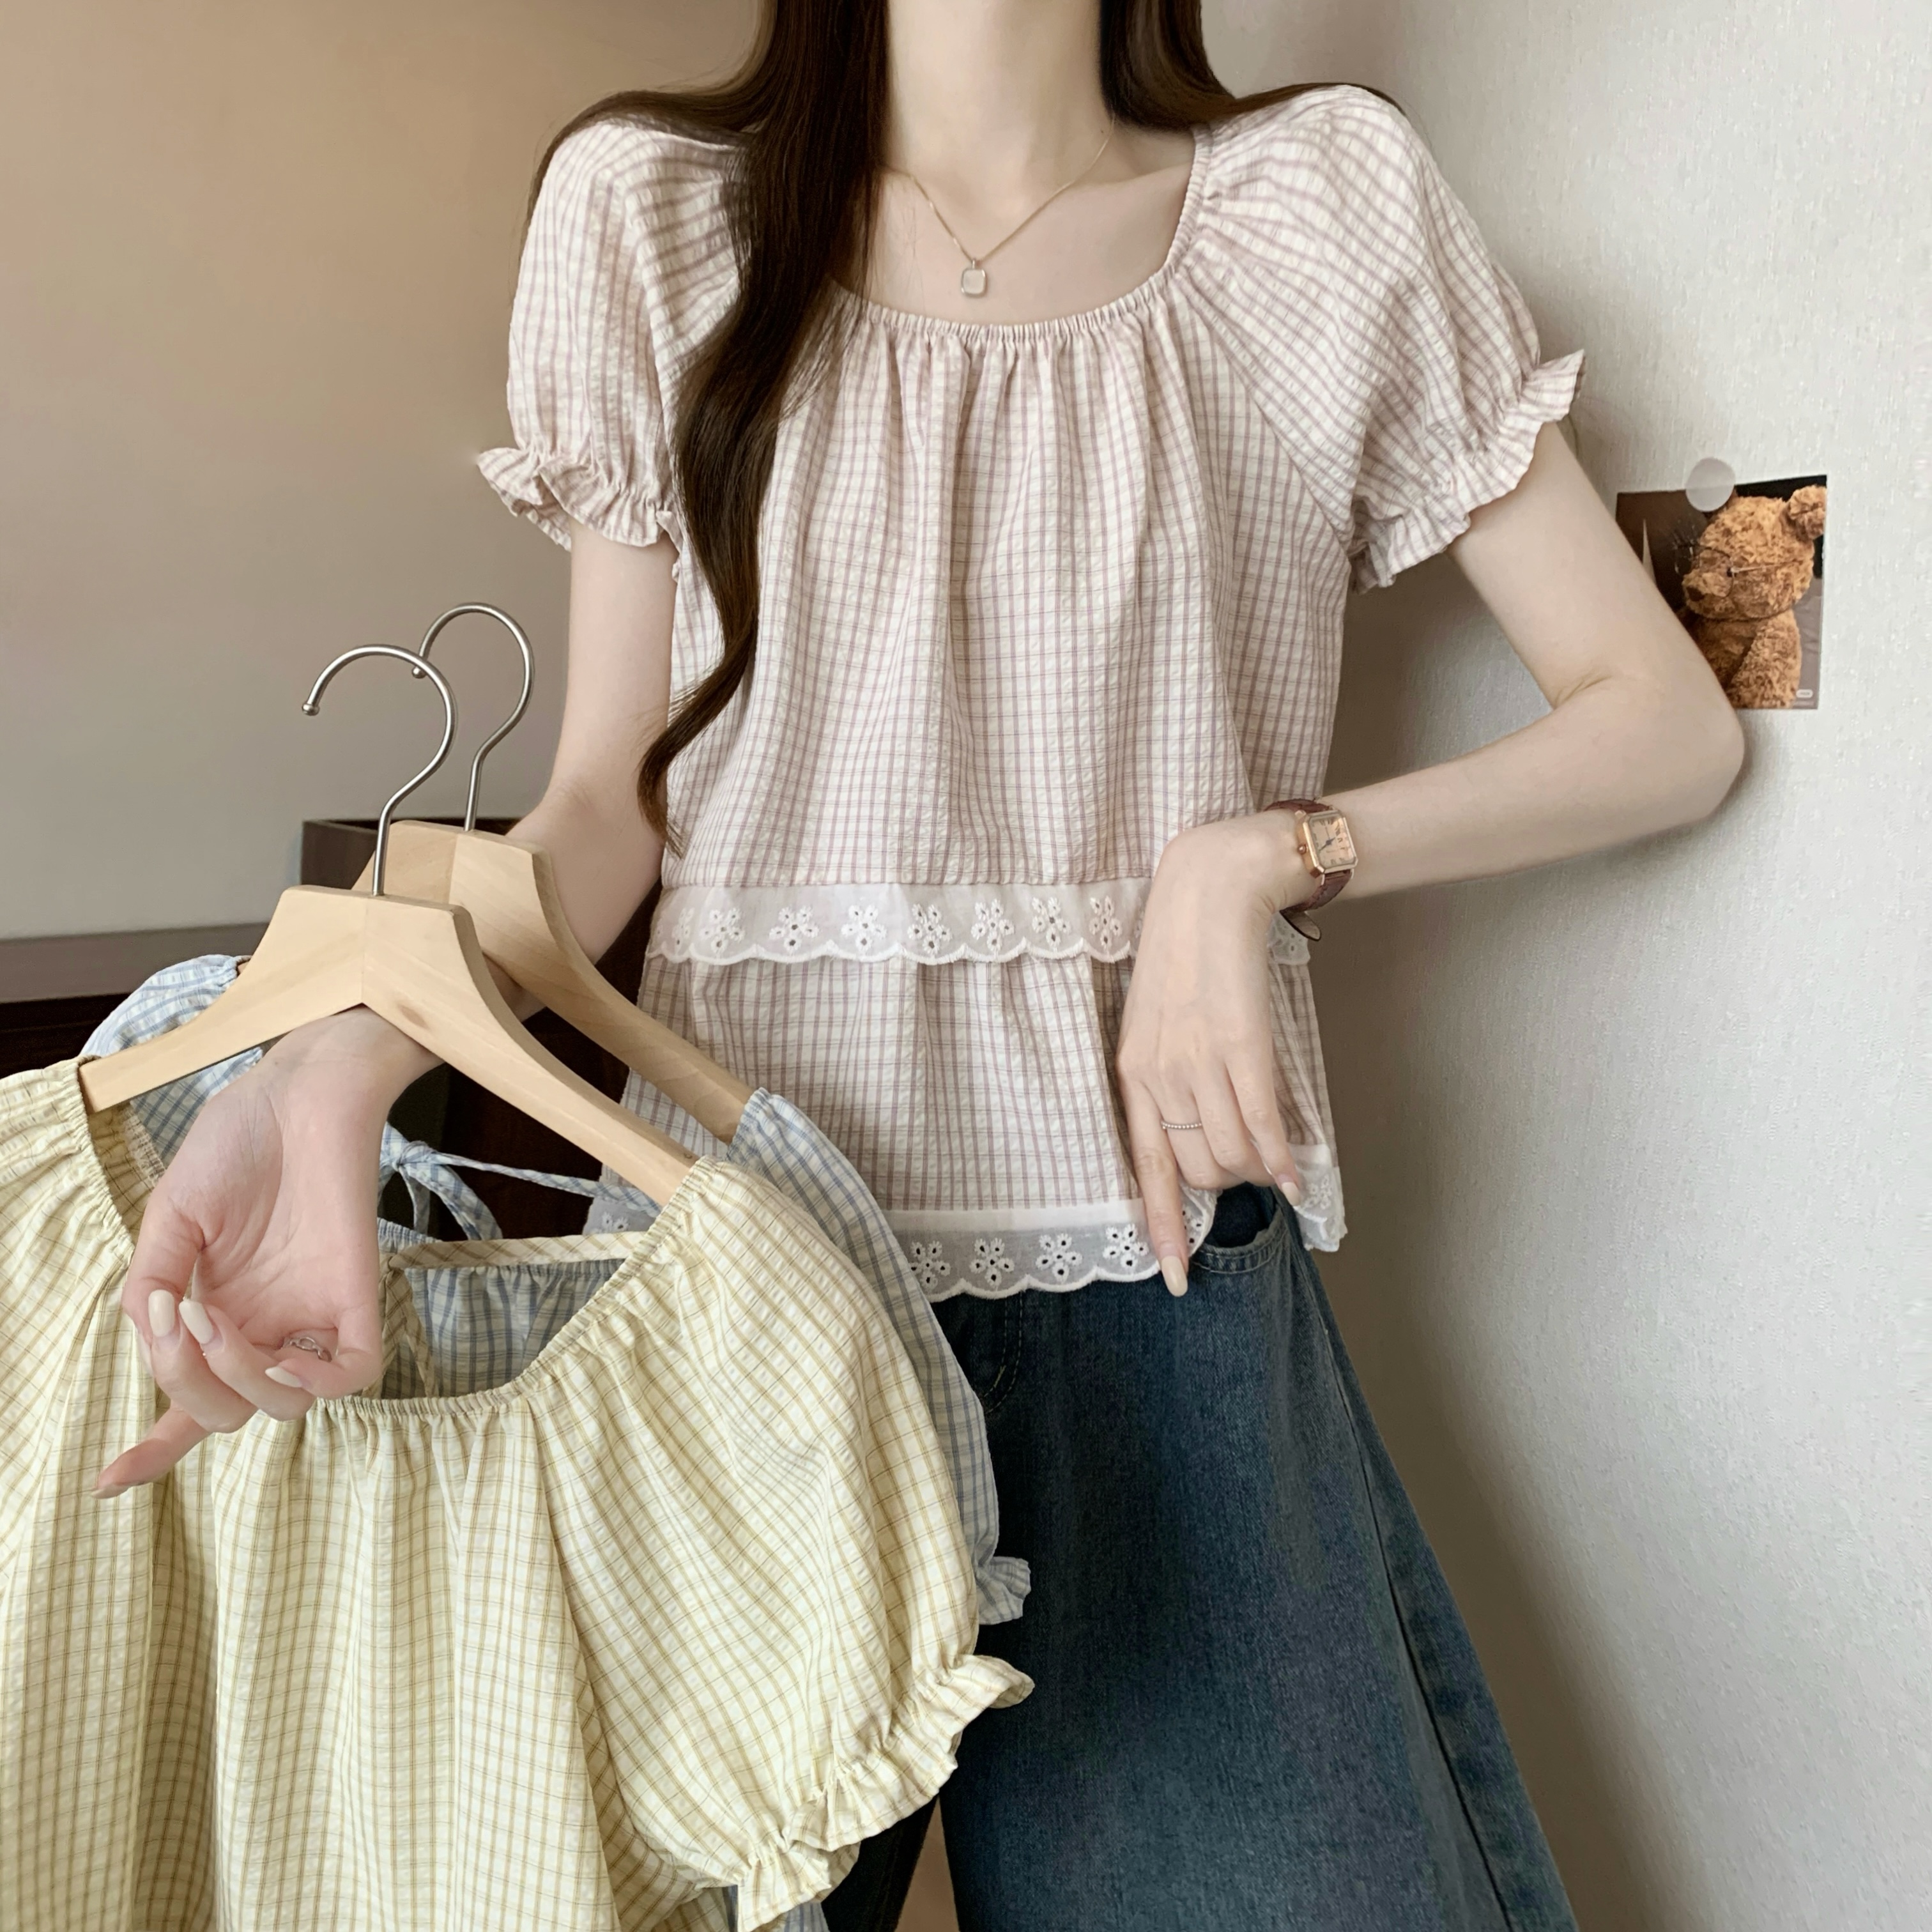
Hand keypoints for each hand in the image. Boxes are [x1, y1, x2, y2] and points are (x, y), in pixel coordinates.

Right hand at [93, 1010, 420, 1495]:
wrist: (299, 1091)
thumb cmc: (240, 1143)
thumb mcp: (174, 1215)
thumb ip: (154, 1278)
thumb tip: (148, 1331)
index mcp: (214, 1312)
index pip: (188, 1399)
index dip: (153, 1448)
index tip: (108, 1483)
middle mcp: (264, 1323)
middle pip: (227, 1411)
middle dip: (189, 1386)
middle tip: (179, 1318)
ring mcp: (311, 1312)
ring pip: (283, 1403)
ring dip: (238, 1379)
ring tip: (217, 1317)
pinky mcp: (358, 1294)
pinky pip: (354, 1372)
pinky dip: (319, 1383)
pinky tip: (285, 1357)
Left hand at [1116, 817, 1309, 1296]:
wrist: (1210, 890)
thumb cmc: (1185, 957)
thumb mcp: (1154, 1022)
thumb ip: (1165, 1078)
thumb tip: (1193, 1133)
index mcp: (1132, 1072)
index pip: (1145, 1169)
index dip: (1162, 1227)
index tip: (1175, 1278)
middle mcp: (1159, 1074)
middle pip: (1198, 1170)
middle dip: (1228, 1182)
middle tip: (1250, 1163)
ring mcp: (1199, 1062)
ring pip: (1232, 1154)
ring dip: (1257, 1167)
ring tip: (1271, 1153)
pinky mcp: (1242, 1046)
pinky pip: (1262, 1126)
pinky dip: (1281, 1159)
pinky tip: (1296, 1176)